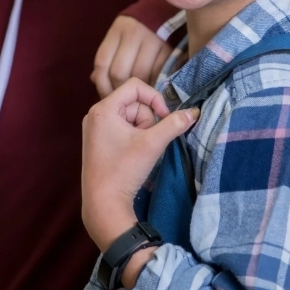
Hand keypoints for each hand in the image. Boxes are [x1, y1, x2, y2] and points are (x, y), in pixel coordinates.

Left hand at [81, 78, 199, 252]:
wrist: (103, 204)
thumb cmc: (124, 171)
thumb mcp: (153, 144)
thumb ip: (174, 124)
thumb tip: (194, 112)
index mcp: (102, 109)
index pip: (135, 86)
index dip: (155, 98)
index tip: (165, 118)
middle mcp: (95, 114)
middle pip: (133, 102)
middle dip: (147, 119)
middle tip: (148, 141)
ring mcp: (95, 128)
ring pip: (130, 116)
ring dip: (142, 129)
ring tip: (140, 150)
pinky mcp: (98, 140)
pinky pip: (122, 127)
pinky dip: (134, 137)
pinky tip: (133, 154)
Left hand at [92, 16, 172, 97]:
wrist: (167, 13)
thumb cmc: (139, 29)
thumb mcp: (120, 36)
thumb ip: (109, 56)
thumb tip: (95, 79)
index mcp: (118, 30)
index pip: (102, 62)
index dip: (101, 84)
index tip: (106, 96)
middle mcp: (133, 34)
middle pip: (119, 71)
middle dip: (118, 89)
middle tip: (121, 100)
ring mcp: (152, 41)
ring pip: (138, 74)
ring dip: (136, 90)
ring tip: (136, 98)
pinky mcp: (169, 49)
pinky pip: (157, 73)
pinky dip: (153, 84)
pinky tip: (150, 88)